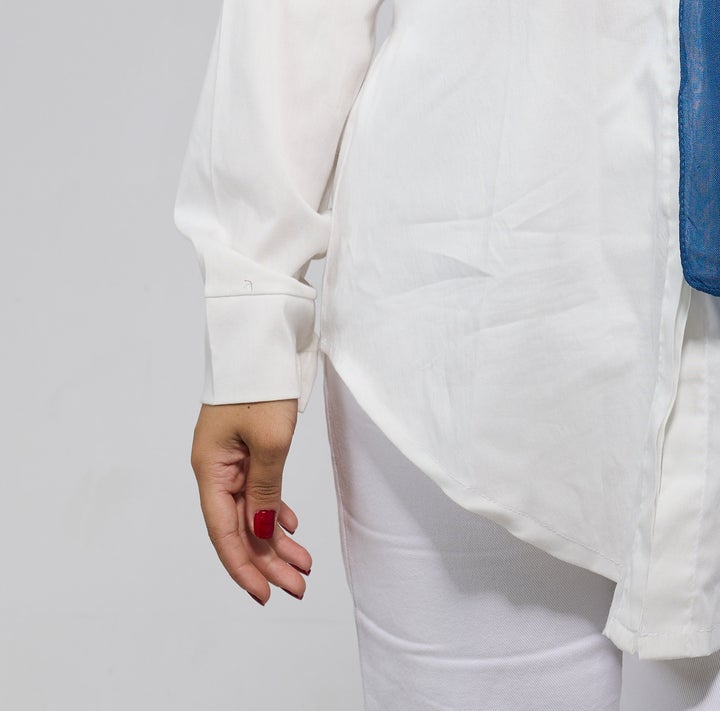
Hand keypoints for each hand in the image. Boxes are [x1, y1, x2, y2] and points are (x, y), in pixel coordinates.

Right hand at [189, 399, 311, 605]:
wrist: (263, 330)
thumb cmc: (262, 380)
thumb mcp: (270, 439)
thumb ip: (266, 491)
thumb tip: (264, 534)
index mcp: (210, 469)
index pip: (224, 532)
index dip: (244, 566)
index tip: (265, 594)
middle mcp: (215, 467)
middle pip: (239, 526)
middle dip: (267, 560)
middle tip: (298, 587)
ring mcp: (231, 456)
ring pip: (252, 510)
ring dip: (275, 539)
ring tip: (304, 566)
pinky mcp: (248, 443)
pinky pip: (259, 488)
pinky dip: (275, 509)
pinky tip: (292, 527)